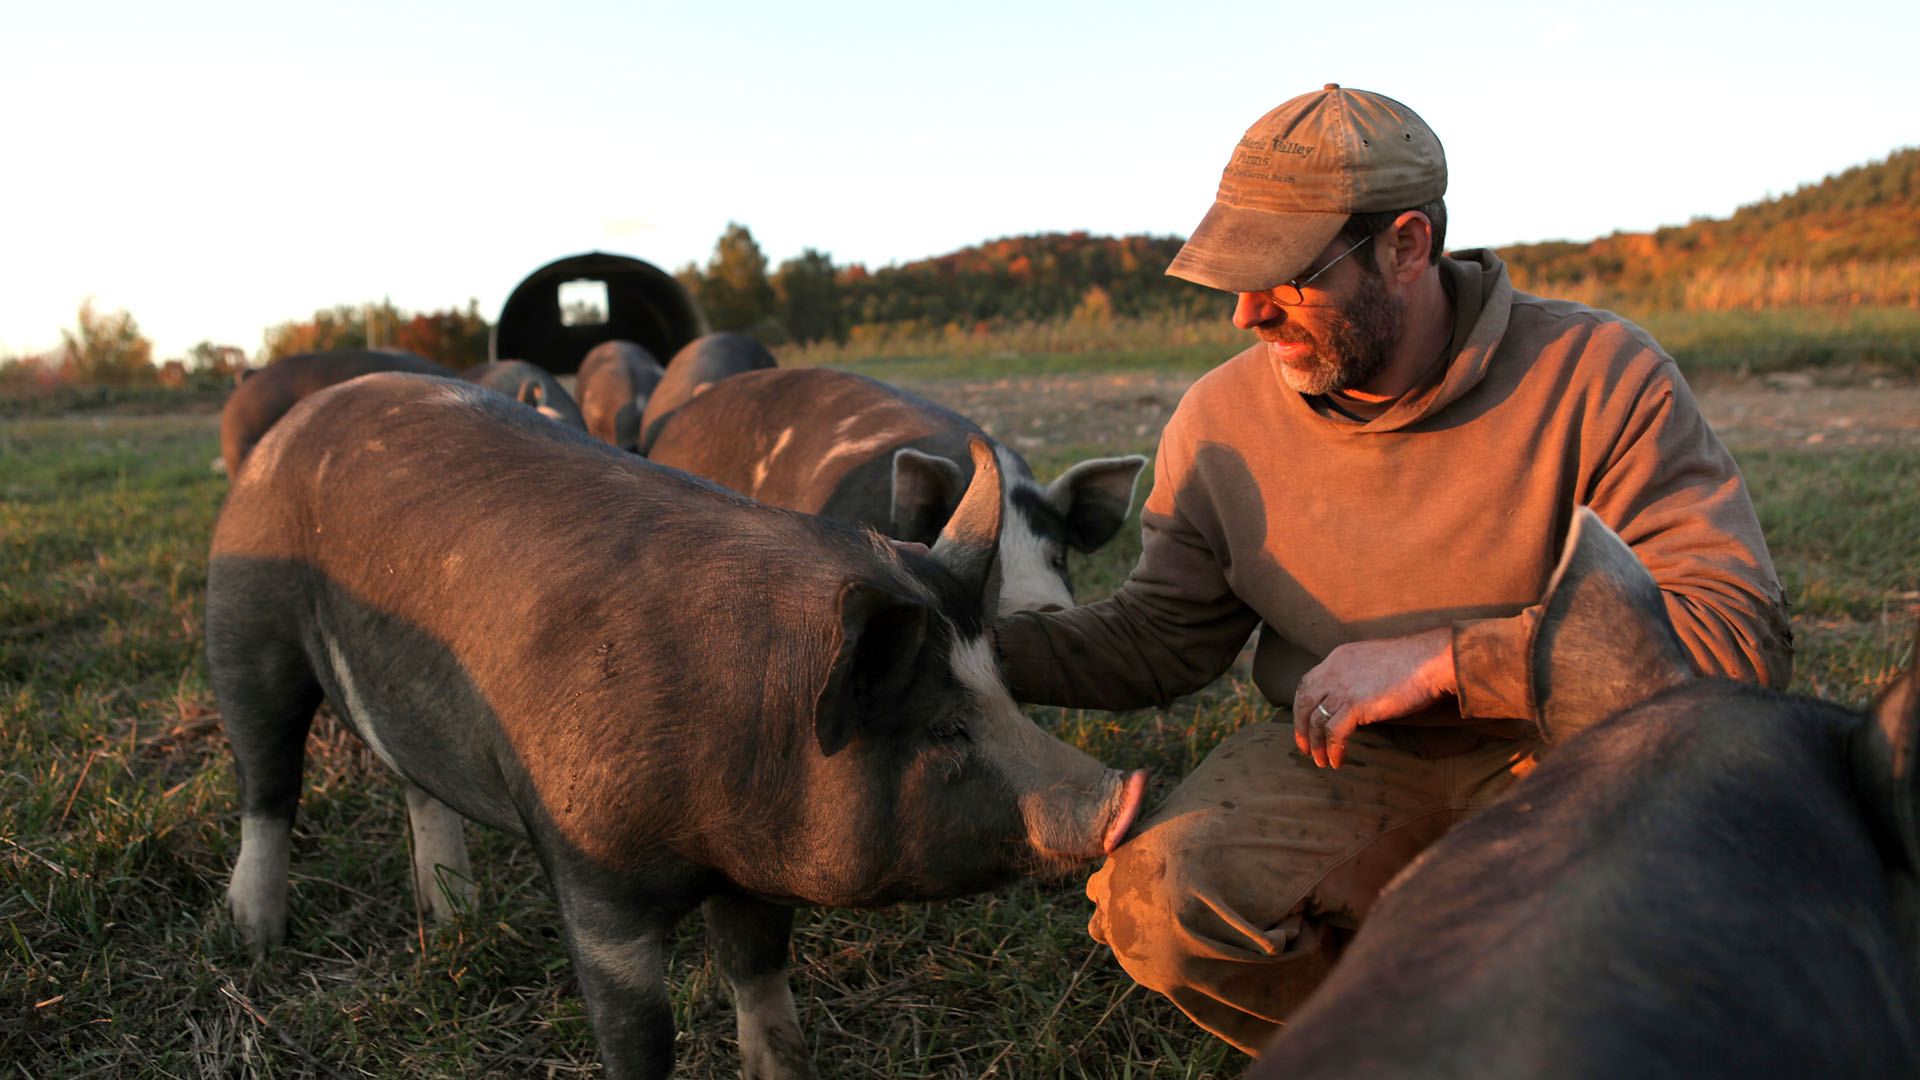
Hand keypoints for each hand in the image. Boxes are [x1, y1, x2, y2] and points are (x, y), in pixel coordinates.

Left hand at [1293, 626, 1456, 768]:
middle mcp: (1335, 671)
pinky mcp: (1356, 705)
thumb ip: (1358, 678)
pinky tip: (1338, 761)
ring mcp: (1343, 688)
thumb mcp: (1373, 664)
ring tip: (1322, 762)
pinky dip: (1334, 750)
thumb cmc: (1413, 663)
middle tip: (1305, 748)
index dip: (1303, 705)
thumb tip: (1355, 700)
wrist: (1432, 660)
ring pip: (1316, 721)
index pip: (1308, 683)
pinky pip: (1335, 733)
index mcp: (1338, 658)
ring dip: (1317, 745)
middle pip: (1304, 702)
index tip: (1305, 723)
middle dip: (1301, 728)